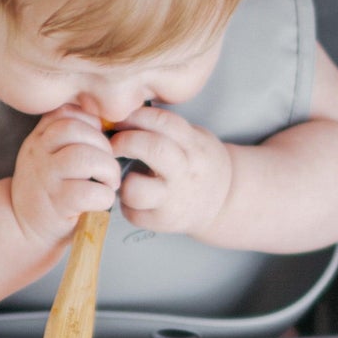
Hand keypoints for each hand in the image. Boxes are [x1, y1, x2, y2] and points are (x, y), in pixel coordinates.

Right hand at [10, 106, 119, 246]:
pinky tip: (102, 200)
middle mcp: (38, 152)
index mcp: (40, 137)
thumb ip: (68, 136)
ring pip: (83, 157)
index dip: (92, 124)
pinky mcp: (57, 203)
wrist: (22, 226)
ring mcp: (46, 177)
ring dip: (107, 168)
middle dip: (103, 145)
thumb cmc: (49, 189)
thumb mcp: (48, 155)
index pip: (67, 112)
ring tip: (109, 182)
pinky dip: (104, 195)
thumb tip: (107, 124)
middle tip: (108, 166)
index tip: (98, 144)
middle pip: (75, 129)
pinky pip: (88, 192)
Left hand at [109, 107, 233, 238]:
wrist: (223, 202)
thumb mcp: (193, 138)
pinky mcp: (161, 222)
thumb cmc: (198, 165)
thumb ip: (166, 128)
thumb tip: (124, 114)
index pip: (164, 121)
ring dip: (123, 180)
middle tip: (114, 143)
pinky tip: (135, 196)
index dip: (136, 116)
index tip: (121, 119)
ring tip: (126, 177)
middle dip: (125, 141)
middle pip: (153, 149)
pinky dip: (126, 202)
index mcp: (195, 147)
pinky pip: (132, 211)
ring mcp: (173, 200)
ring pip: (136, 189)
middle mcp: (186, 173)